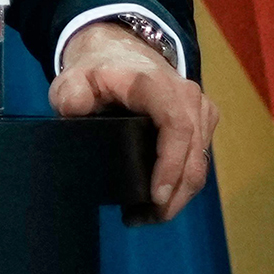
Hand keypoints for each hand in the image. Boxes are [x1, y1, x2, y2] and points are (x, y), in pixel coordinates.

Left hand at [51, 22, 217, 221]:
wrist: (119, 53)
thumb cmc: (95, 71)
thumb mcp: (74, 77)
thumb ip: (70, 92)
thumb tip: (75, 110)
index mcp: (157, 86)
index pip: (176, 127)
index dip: (170, 165)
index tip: (155, 196)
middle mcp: (188, 98)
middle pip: (193, 155)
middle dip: (173, 195)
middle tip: (142, 220)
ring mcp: (200, 111)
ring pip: (198, 163)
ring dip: (177, 195)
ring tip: (144, 217)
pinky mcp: (202, 123)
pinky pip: (197, 159)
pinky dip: (180, 184)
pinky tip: (156, 202)